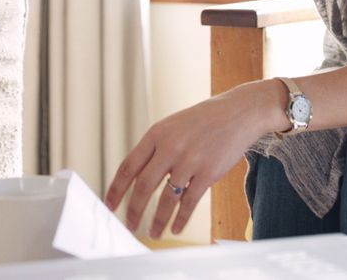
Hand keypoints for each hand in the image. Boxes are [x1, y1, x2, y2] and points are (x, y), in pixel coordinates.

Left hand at [104, 89, 266, 238]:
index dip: (116, 189)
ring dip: (157, 220)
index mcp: (156, 134)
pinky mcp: (208, 173)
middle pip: (143, 186)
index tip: (109, 206)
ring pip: (167, 199)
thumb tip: (136, 179)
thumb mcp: (171, 127)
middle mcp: (170, 147)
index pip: (128, 166)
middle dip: (134, 210)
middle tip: (130, 226)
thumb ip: (154, 149)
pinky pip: (190, 202)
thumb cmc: (202, 122)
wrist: (237, 114)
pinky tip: (175, 228)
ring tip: (152, 233)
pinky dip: (180, 219)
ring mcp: (190, 161)